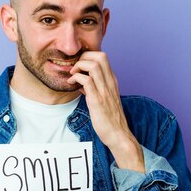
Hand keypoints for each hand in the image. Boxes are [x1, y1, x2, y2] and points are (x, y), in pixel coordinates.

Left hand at [67, 51, 144, 172]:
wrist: (118, 134)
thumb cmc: (110, 119)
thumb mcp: (105, 98)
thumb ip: (95, 88)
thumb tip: (82, 82)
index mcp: (112, 81)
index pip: (103, 56)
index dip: (88, 55)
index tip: (79, 66)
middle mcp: (110, 82)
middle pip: (99, 55)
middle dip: (83, 57)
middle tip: (75, 68)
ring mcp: (104, 91)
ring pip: (93, 65)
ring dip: (78, 66)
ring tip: (72, 75)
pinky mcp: (97, 100)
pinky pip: (86, 81)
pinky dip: (76, 78)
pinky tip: (72, 85)